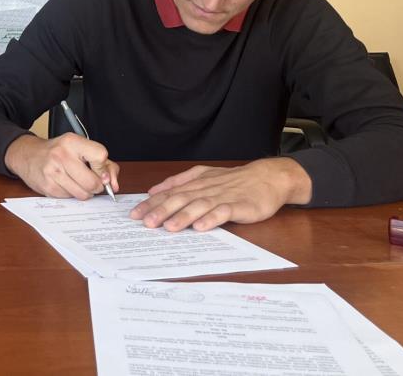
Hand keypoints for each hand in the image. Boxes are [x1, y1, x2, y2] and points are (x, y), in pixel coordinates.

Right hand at [4, 133, 118, 199]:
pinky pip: (70, 198)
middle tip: (91, 181)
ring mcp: (53, 172)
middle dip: (97, 186)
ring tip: (77, 182)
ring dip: (85, 192)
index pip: (100, 156)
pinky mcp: (48, 187)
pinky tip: (65, 184)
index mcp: (73, 142)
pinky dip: (71, 194)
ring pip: (83, 194)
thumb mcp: (81, 148)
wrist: (28, 155)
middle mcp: (62, 155)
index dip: (104, 168)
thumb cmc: (59, 152)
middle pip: (93, 182)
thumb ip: (104, 164)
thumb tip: (113, 185)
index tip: (100, 170)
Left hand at [129, 158, 311, 231]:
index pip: (169, 194)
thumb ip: (178, 182)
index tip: (135, 214)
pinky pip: (224, 212)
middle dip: (162, 211)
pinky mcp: (240, 206)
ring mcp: (223, 197)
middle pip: (181, 199)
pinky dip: (212, 219)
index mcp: (196, 183)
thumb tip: (153, 190)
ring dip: (183, 217)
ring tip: (169, 227)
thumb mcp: (203, 176)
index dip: (152, 204)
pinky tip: (202, 227)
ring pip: (200, 206)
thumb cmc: (234, 180)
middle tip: (146, 223)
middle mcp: (206, 189)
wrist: (267, 177)